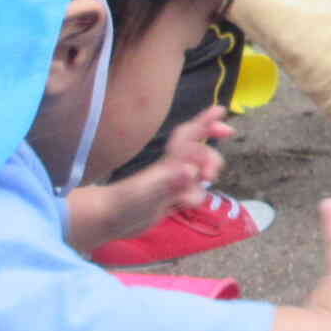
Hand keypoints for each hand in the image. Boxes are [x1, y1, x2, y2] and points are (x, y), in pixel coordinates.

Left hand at [70, 107, 233, 246]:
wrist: (108, 220)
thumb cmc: (123, 203)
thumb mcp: (147, 193)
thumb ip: (169, 181)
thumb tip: (191, 171)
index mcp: (168, 162)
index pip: (190, 135)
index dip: (206, 121)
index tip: (222, 111)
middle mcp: (173, 168)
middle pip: (201, 154)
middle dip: (212, 160)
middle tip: (210, 176)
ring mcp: (172, 182)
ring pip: (199, 174)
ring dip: (203, 183)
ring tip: (192, 197)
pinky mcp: (171, 197)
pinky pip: (193, 192)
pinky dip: (193, 197)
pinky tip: (183, 206)